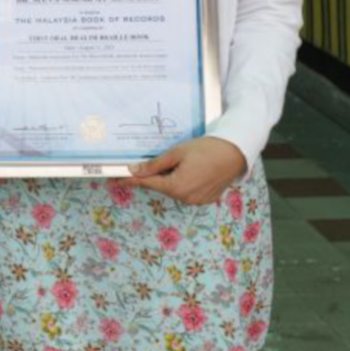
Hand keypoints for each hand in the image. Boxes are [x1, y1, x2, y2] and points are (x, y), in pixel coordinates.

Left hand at [120, 137, 246, 204]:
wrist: (235, 153)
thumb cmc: (205, 149)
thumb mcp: (177, 153)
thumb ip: (154, 165)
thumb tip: (134, 171)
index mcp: (176, 187)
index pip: (147, 183)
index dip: (129, 181)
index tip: (114, 180)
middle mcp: (185, 198)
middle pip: (161, 186)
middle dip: (152, 176)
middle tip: (146, 163)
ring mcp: (196, 201)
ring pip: (173, 189)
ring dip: (168, 178)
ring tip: (176, 163)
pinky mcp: (205, 199)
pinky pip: (186, 192)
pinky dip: (181, 182)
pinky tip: (188, 170)